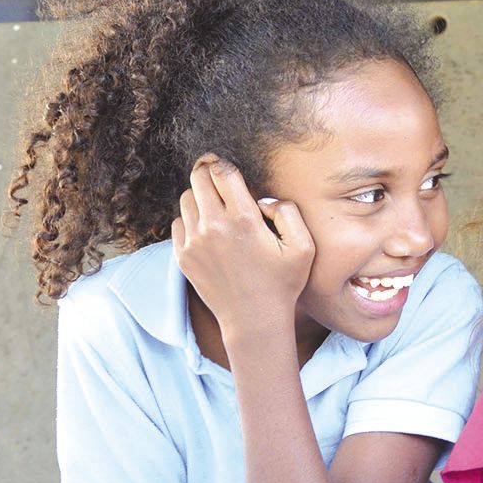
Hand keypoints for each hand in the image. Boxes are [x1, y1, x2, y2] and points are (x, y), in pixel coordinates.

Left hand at [171, 155, 313, 341]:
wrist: (253, 319)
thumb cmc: (283, 282)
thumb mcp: (303, 246)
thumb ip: (289, 211)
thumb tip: (264, 200)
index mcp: (244, 220)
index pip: (222, 172)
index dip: (224, 163)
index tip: (227, 165)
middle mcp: (214, 227)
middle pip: (198, 179)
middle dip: (208, 171)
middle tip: (217, 174)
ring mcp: (194, 242)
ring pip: (186, 199)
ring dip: (199, 195)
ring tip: (215, 204)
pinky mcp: (183, 257)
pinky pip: (179, 223)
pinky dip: (190, 218)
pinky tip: (207, 227)